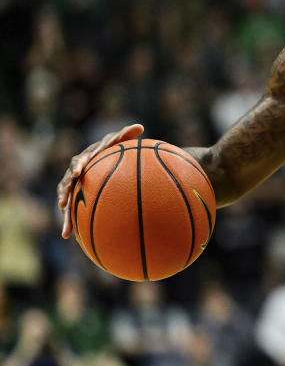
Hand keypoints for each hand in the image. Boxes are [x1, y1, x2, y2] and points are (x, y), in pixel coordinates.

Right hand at [57, 123, 143, 238]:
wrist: (107, 160)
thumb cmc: (116, 149)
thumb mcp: (121, 141)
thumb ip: (127, 135)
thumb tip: (139, 126)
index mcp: (85, 159)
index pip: (78, 161)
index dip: (77, 166)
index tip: (79, 172)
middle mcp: (76, 173)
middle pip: (66, 183)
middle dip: (64, 193)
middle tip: (63, 202)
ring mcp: (75, 187)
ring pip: (67, 201)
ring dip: (65, 215)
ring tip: (66, 230)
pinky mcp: (78, 198)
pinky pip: (73, 211)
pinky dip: (72, 223)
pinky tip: (74, 238)